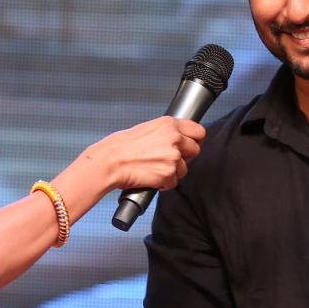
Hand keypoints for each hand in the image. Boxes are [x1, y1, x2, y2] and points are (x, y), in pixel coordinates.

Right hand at [80, 116, 204, 193]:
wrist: (110, 162)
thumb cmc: (121, 146)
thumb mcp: (147, 129)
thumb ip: (166, 133)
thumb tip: (178, 139)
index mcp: (169, 124)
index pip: (198, 131)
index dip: (195, 140)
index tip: (190, 145)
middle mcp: (174, 138)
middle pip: (196, 150)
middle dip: (185, 157)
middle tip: (169, 160)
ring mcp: (173, 156)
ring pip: (185, 169)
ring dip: (173, 172)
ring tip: (155, 168)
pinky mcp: (168, 173)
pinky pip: (174, 182)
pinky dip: (164, 183)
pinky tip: (151, 177)